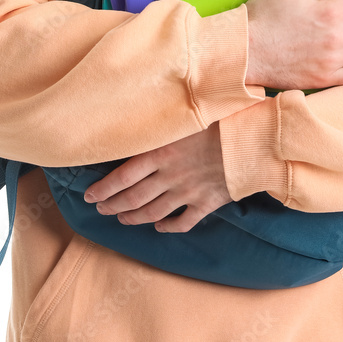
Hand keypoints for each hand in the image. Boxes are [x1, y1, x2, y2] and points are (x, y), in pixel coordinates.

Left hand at [83, 123, 231, 232]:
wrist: (252, 141)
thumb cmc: (219, 119)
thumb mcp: (185, 115)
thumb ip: (161, 121)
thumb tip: (138, 117)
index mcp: (161, 153)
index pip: (122, 176)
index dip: (103, 189)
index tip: (90, 196)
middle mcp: (170, 176)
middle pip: (133, 197)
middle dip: (113, 205)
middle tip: (101, 209)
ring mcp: (188, 193)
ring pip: (153, 212)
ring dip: (134, 218)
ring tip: (122, 219)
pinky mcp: (206, 203)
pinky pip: (183, 221)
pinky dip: (168, 227)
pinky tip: (160, 227)